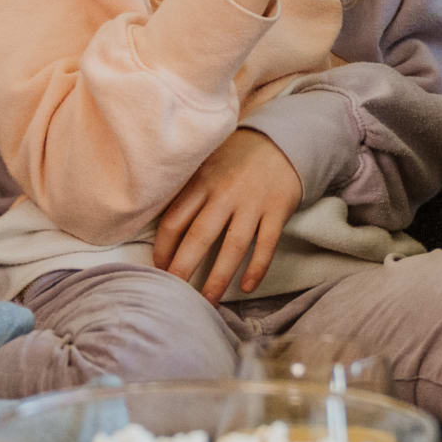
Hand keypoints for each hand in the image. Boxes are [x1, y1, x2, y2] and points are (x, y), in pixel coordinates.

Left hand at [151, 130, 300, 301]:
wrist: (282, 139)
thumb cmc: (236, 158)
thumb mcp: (206, 164)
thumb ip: (187, 190)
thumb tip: (159, 226)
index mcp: (201, 182)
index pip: (173, 221)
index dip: (162, 249)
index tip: (159, 269)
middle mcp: (224, 194)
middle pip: (199, 237)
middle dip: (183, 268)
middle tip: (173, 294)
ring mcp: (252, 203)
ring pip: (232, 246)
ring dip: (219, 277)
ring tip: (208, 301)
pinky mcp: (277, 210)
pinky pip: (266, 244)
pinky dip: (257, 268)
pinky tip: (248, 287)